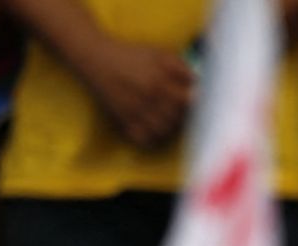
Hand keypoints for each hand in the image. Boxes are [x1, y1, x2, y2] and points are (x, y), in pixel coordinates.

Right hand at [76, 40, 194, 147]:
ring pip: (163, 132)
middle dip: (185, 117)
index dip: (197, 104)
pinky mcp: (123, 120)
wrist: (97, 59)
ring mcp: (136, 112)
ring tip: (171, 120)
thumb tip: (198, 84)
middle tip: (185, 112)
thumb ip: (181, 68)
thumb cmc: (131, 55)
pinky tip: (156, 130)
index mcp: (161, 81)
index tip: (200, 103)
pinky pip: (143, 139)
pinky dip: (153, 139)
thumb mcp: (159, 54)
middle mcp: (149, 99)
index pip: (189, 101)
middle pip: (178, 119)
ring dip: (171, 128)